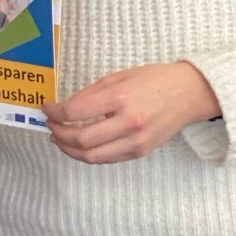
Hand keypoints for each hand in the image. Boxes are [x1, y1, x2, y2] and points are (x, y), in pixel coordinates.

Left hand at [44, 62, 220, 165]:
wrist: (188, 94)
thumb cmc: (153, 80)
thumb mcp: (119, 76)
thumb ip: (91, 93)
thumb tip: (65, 107)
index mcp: (120, 98)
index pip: (75, 112)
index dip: (54, 111)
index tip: (47, 107)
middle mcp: (128, 123)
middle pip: (81, 139)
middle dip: (58, 133)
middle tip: (50, 124)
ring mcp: (136, 141)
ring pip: (92, 156)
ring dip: (69, 149)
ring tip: (59, 138)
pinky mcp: (140, 152)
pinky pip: (107, 159)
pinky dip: (89, 154)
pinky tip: (80, 145)